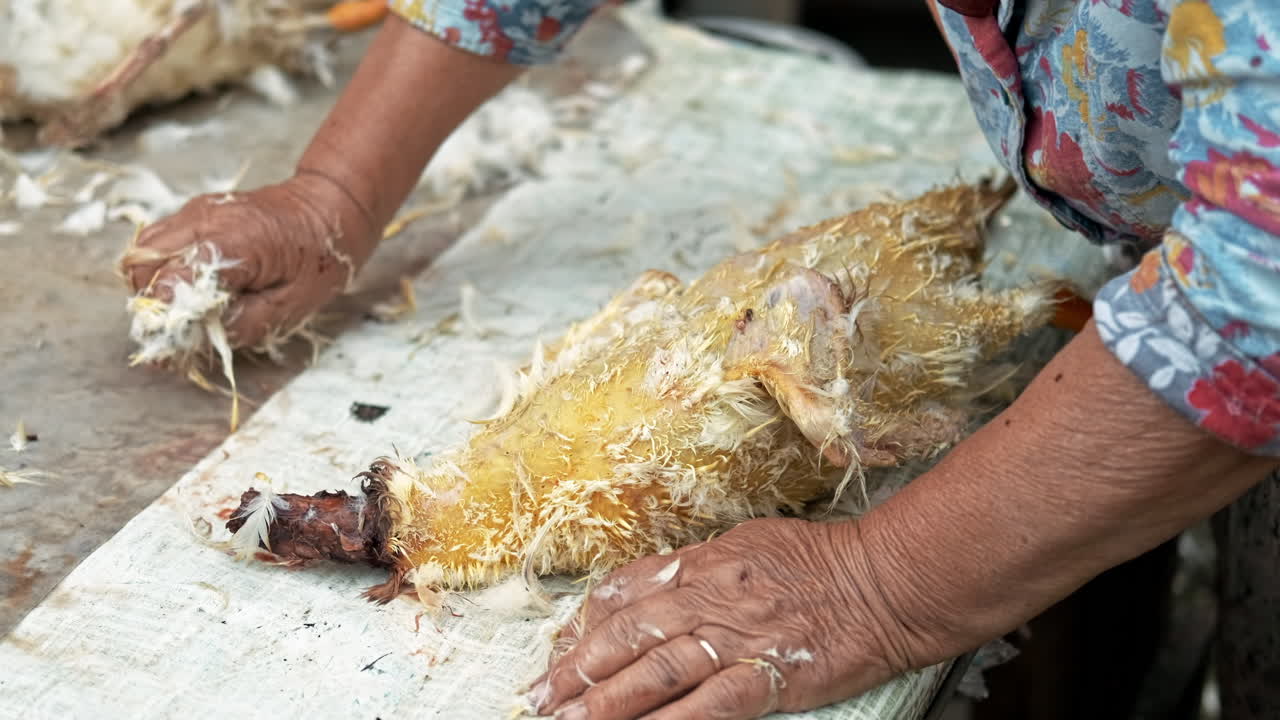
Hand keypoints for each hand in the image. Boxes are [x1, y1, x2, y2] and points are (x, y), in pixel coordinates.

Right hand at [121, 171, 376, 349]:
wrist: (326, 209)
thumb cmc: (318, 259)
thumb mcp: (290, 306)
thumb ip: (240, 324)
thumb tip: (194, 337)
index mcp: (235, 240)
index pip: (174, 279)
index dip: (167, 316)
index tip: (173, 343)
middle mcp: (205, 219)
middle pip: (143, 265)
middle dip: (154, 304)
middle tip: (181, 327)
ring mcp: (194, 212)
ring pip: (141, 253)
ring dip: (153, 286)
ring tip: (186, 307)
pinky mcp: (191, 213)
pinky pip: (156, 244)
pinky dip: (161, 270)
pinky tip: (192, 286)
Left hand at [528, 517, 927, 719]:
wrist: (885, 580)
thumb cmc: (823, 560)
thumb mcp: (748, 543)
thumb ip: (696, 566)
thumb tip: (648, 587)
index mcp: (703, 562)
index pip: (626, 593)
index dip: (585, 625)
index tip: (558, 651)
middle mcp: (710, 595)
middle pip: (628, 634)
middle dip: (578, 669)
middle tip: (540, 696)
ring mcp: (739, 635)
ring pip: (656, 670)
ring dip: (606, 701)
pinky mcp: (770, 674)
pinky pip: (710, 704)